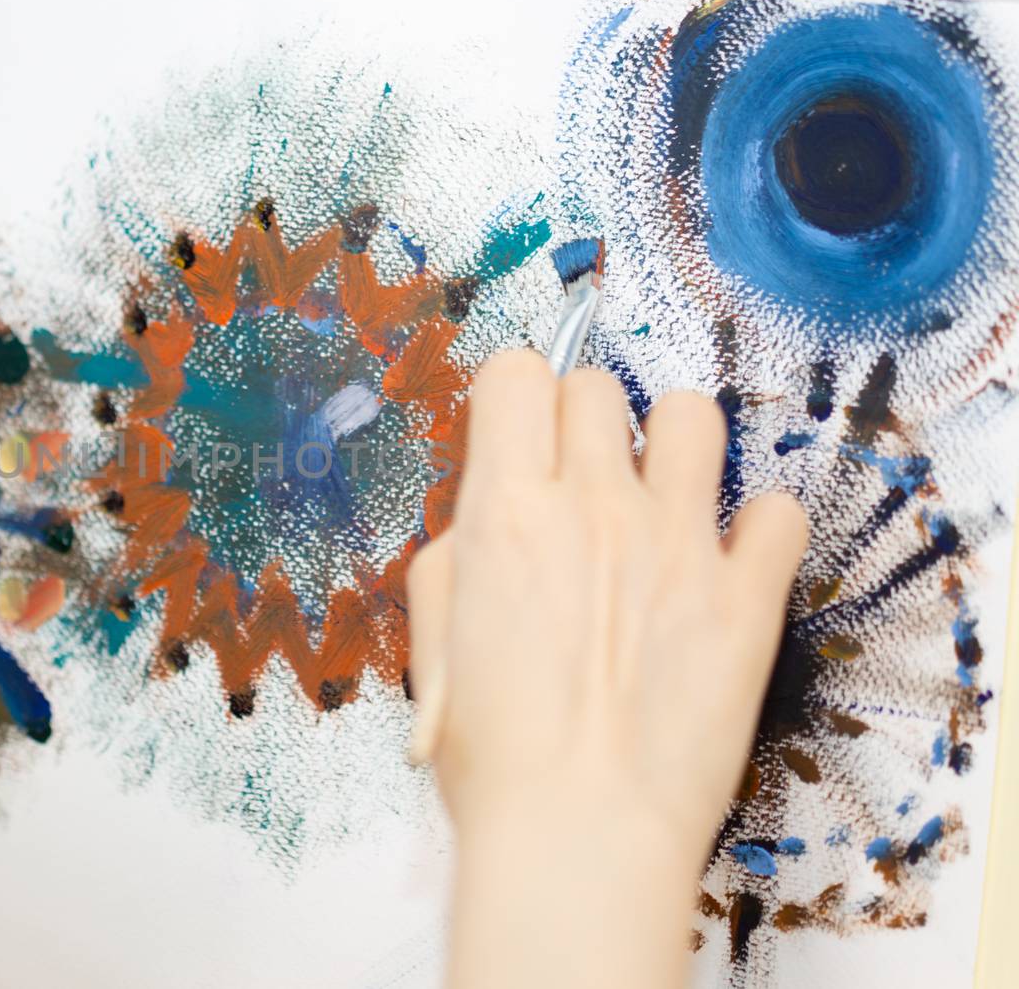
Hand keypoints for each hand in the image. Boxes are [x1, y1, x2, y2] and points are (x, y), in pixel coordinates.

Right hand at [409, 350, 806, 988]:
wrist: (580, 836)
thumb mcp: (432, 642)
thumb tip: (487, 524)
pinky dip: (758, 529)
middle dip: (582, 422)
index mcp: (504, 512)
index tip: (517, 435)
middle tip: (579, 483)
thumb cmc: (493, 756)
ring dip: (672, 446)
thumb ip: (455, 558)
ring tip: (662, 499)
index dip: (513, 398)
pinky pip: (778, 513)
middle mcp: (594, 505)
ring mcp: (681, 543)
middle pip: (597, 387)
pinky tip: (729, 565)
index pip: (516, 375)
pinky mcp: (748, 596)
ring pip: (694, 416)